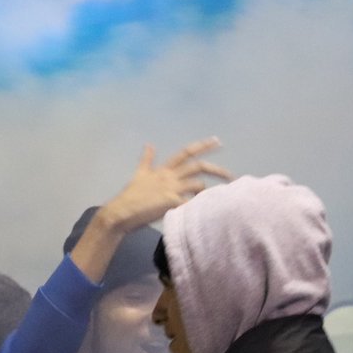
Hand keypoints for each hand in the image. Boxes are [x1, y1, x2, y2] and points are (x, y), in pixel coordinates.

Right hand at [99, 138, 231, 232]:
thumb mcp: (139, 174)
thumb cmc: (131, 196)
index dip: (203, 145)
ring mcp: (171, 189)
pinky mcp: (171, 202)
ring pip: (198, 185)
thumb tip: (149, 144)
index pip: (186, 152)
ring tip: (213, 202)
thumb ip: (146, 159)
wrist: (121, 212)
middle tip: (231, 176)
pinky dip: (199, 207)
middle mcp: (170, 176)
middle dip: (217, 170)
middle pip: (199, 167)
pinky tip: (204, 212)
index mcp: (164, 169)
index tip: (217, 141)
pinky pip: (191, 203)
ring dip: (208, 192)